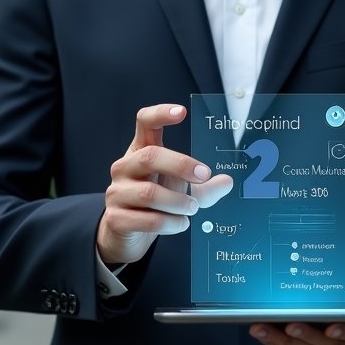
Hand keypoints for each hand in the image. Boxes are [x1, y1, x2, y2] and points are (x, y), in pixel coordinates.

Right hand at [96, 103, 233, 265]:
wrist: (127, 232)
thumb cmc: (155, 204)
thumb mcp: (181, 191)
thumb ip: (204, 187)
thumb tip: (228, 182)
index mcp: (140, 151)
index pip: (144, 123)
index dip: (160, 113)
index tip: (182, 112)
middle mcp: (125, 167)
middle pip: (150, 156)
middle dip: (180, 165)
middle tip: (204, 175)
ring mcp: (117, 193)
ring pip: (149, 193)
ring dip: (178, 202)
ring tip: (193, 208)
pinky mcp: (116, 219)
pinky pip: (148, 220)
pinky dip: (170, 223)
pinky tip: (181, 223)